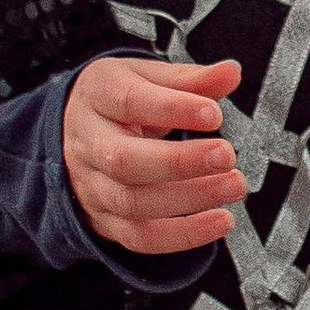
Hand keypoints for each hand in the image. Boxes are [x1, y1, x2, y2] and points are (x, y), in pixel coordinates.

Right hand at [63, 54, 245, 255]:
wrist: (76, 133)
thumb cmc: (118, 102)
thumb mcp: (148, 77)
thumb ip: (191, 79)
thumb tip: (231, 72)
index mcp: (98, 97)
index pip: (129, 102)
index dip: (172, 109)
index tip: (214, 114)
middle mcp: (89, 144)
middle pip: (124, 161)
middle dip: (180, 162)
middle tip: (227, 155)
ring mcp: (93, 186)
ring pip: (134, 202)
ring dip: (190, 198)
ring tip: (233, 185)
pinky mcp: (106, 220)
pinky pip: (141, 237)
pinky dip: (184, 235)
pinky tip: (220, 221)